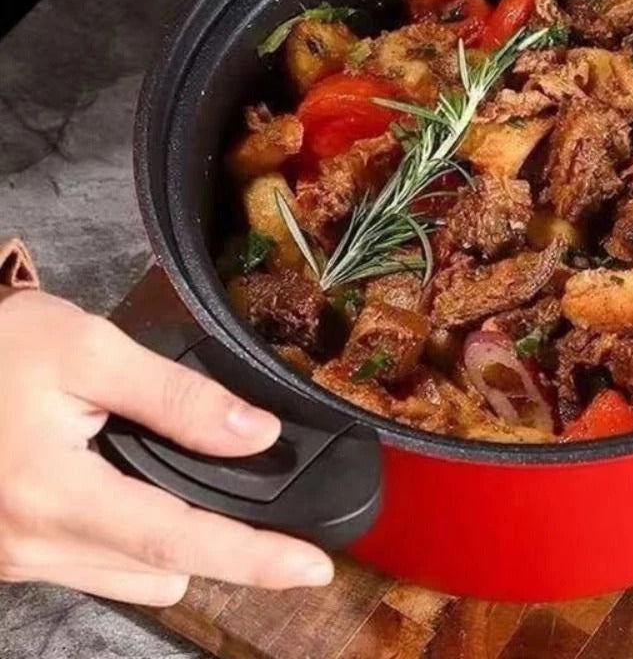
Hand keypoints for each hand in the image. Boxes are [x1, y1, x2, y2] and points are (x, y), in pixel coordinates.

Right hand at [0, 290, 333, 604]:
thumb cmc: (0, 348)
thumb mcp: (91, 351)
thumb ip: (177, 398)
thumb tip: (255, 434)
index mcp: (55, 496)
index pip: (178, 542)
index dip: (253, 559)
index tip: (312, 569)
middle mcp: (34, 545)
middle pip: (163, 569)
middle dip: (224, 545)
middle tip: (267, 509)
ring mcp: (19, 557)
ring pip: (134, 575)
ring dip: (175, 542)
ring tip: (193, 481)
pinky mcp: (14, 553)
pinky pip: (99, 564)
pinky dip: (135, 537)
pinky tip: (140, 489)